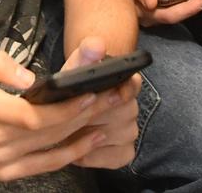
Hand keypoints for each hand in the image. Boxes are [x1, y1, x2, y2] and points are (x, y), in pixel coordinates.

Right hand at [0, 49, 134, 179]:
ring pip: (51, 152)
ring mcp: (1, 162)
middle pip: (52, 133)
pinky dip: (64, 157)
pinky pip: (41, 167)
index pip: (40, 116)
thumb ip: (1, 66)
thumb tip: (33, 79)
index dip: (70, 107)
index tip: (94, 92)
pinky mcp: (2, 172)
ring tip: (108, 123)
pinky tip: (83, 144)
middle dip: (87, 116)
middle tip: (114, 99)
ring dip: (82, 138)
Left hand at [60, 37, 142, 170]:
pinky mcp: (124, 151)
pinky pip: (119, 157)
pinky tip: (81, 149)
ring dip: (97, 135)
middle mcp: (131, 105)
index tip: (113, 93)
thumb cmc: (73, 88)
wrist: (67, 109)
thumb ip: (84, 57)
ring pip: (123, 134)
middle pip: (126, 112)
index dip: (125, 90)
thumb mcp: (73, 71)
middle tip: (76, 115)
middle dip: (99, 115)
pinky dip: (98, 156)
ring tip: (74, 131)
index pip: (134, 84)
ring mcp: (129, 129)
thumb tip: (95, 45)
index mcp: (123, 82)